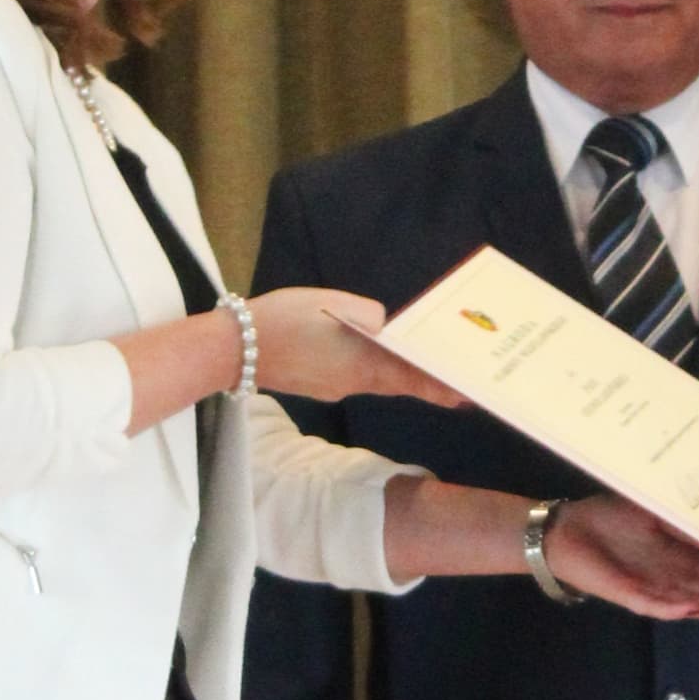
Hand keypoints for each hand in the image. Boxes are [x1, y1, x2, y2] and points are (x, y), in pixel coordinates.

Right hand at [249, 287, 461, 406]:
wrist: (233, 349)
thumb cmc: (283, 318)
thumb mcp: (331, 303)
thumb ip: (368, 315)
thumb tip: (386, 327)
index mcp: (361, 363)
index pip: (410, 378)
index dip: (438, 387)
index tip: (465, 396)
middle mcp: (352, 383)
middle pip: (396, 384)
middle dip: (426, 385)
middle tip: (456, 389)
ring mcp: (333, 390)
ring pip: (374, 382)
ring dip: (397, 377)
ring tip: (420, 368)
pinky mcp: (318, 388)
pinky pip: (352, 379)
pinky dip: (368, 372)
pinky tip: (369, 359)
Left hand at [545, 495, 698, 619]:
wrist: (566, 531)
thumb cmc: (609, 518)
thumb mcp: (656, 509)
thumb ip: (687, 519)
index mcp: (683, 558)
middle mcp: (674, 578)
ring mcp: (654, 589)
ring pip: (693, 601)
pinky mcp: (629, 595)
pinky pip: (653, 604)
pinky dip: (671, 607)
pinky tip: (693, 607)